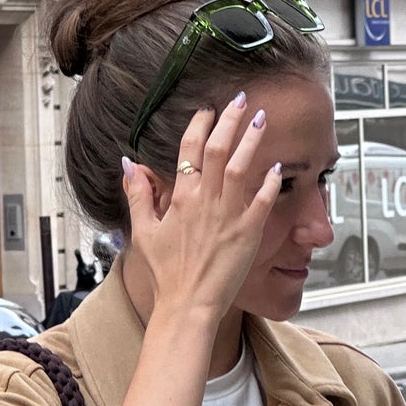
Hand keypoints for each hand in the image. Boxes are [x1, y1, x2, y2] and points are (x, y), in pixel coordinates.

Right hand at [122, 95, 281, 326]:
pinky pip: (263, 201)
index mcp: (180, 198)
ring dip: (252, 141)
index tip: (207, 109)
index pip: (189, 149)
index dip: (199, 124)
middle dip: (229, 120)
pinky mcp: (249, 233)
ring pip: (242, 167)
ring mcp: (229, 216)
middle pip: (218, 149)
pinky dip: (270, 183)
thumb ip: (138, 194)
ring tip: (261, 120)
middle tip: (240, 100)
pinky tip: (278, 168)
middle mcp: (205, 201)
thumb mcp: (144, 231)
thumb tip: (128, 164)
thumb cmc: (166, 273)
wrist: (188, 305)